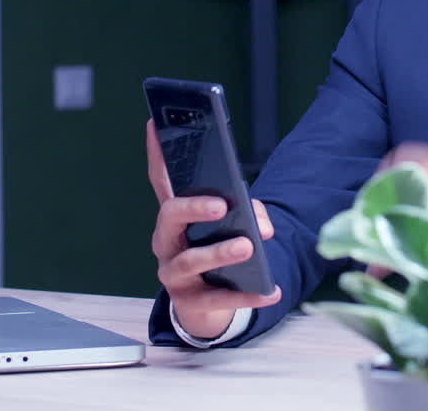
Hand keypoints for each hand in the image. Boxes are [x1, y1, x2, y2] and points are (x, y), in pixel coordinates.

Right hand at [146, 119, 281, 339]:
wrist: (208, 304)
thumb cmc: (218, 251)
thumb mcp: (233, 226)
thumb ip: (250, 215)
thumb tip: (263, 228)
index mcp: (175, 217)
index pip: (161, 180)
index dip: (157, 152)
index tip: (156, 123)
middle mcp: (166, 242)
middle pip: (169, 216)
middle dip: (194, 207)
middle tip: (222, 205)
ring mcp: (173, 273)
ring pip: (189, 261)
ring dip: (218, 253)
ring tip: (247, 247)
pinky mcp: (190, 302)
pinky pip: (218, 299)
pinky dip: (247, 296)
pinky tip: (271, 291)